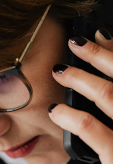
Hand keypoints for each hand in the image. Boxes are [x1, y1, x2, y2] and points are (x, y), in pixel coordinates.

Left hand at [49, 29, 112, 163]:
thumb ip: (111, 109)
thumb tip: (100, 88)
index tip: (100, 34)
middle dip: (100, 54)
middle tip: (76, 41)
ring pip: (110, 96)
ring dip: (81, 79)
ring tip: (59, 70)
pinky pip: (93, 129)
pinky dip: (72, 116)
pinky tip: (56, 110)